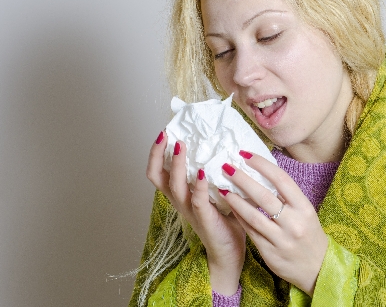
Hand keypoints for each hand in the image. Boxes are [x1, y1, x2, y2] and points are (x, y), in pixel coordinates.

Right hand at [146, 131, 245, 294]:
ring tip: (180, 147)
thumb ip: (215, 173)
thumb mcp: (215, 192)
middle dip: (158, 154)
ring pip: (175, 185)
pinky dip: (197, 185)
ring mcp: (190, 210)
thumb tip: (226, 145)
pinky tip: (201, 172)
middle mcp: (180, 201)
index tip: (163, 133)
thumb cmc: (225, 220)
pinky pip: (196, 201)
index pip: (158, 172)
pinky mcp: (204, 219)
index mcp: (180, 194)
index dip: (155, 153)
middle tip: (166, 135)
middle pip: (157, 176)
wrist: (229, 252)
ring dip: (176, 164)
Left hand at [220, 151, 328, 295]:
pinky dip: (239, 217)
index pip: (281, 180)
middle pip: (263, 195)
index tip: (245, 155)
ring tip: (222, 187)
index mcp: (304, 207)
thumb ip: (287, 196)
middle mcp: (293, 222)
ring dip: (235, 199)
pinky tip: (230, 206)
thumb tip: (264, 172)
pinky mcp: (269, 252)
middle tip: (227, 166)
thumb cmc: (309, 234)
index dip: (261, 165)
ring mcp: (281, 239)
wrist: (318, 268)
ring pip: (253, 215)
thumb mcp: (306, 212)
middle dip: (242, 179)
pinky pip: (250, 230)